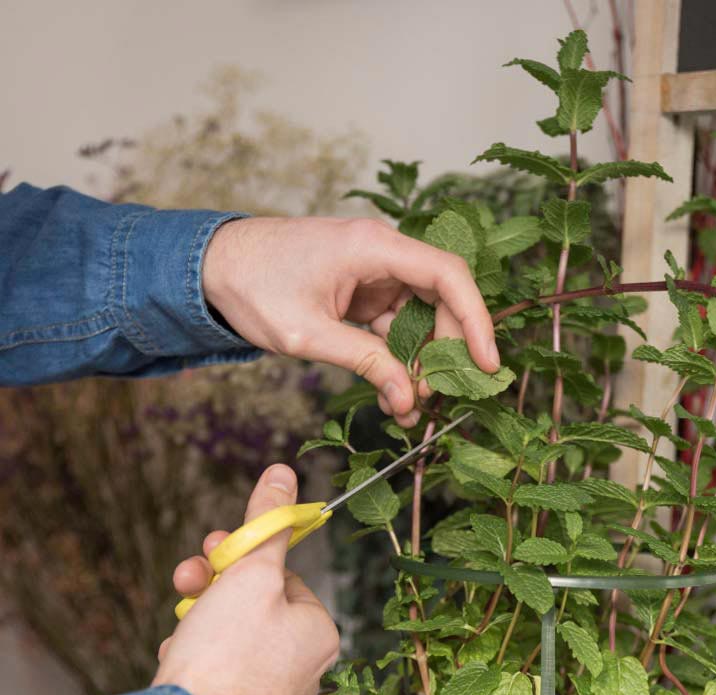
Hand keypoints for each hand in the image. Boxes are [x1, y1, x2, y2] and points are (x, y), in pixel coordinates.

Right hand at [154, 464, 339, 694]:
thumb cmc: (226, 652)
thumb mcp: (249, 571)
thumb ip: (267, 522)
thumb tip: (283, 473)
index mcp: (321, 633)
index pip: (284, 577)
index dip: (246, 560)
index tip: (217, 551)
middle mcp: (306, 668)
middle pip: (258, 604)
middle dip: (217, 584)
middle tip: (190, 574)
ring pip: (234, 634)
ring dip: (201, 615)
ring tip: (181, 621)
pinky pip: (219, 667)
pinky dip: (196, 654)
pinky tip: (178, 658)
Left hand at [201, 216, 499, 426]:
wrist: (209, 268)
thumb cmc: (251, 286)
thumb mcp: (308, 334)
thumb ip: (364, 363)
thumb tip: (406, 398)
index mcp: (373, 247)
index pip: (448, 276)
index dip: (475, 320)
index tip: (486, 363)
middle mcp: (381, 254)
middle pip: (441, 300)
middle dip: (445, 352)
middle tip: (436, 396)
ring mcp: (373, 274)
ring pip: (420, 318)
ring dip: (420, 362)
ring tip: (409, 406)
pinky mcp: (362, 293)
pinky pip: (396, 327)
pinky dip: (398, 359)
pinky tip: (395, 392)